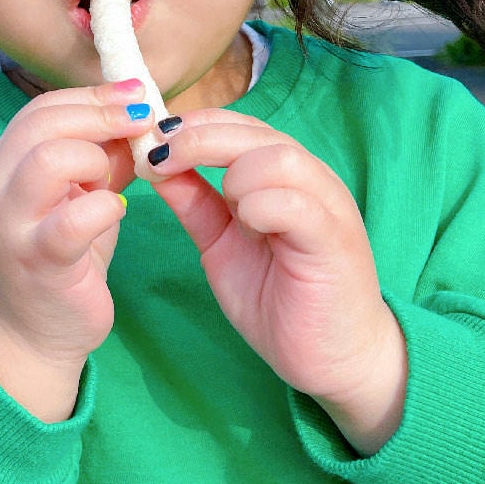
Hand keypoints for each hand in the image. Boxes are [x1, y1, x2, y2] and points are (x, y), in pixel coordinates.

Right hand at [0, 80, 154, 421]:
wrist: (33, 332)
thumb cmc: (61, 256)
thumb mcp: (76, 195)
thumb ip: (98, 156)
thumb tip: (136, 116)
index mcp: (4, 164)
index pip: (42, 108)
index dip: (93, 95)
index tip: (137, 93)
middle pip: (42, 123)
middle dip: (102, 114)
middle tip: (144, 120)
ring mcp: (11, 223)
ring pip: (49, 159)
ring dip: (96, 158)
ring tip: (117, 178)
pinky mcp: (37, 260)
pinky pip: (72, 220)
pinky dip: (104, 207)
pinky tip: (118, 212)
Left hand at [148, 110, 406, 453]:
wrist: (333, 358)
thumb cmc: (280, 297)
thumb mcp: (222, 243)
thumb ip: (195, 202)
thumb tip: (155, 163)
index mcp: (283, 175)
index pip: (238, 125)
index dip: (192, 125)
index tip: (149, 140)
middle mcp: (310, 180)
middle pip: (254, 132)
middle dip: (198, 138)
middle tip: (159, 158)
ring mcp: (327, 207)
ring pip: (278, 157)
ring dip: (235, 171)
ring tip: (225, 207)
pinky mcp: (335, 240)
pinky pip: (298, 203)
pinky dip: (261, 205)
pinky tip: (246, 226)